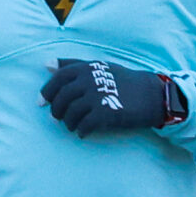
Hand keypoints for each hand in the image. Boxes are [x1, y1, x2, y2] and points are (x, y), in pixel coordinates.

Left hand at [42, 59, 171, 137]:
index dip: (46, 92)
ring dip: (68, 123)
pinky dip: (81, 131)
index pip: (57, 79)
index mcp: (86, 68)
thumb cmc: (124, 81)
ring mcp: (97, 97)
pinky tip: (84, 132)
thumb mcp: (99, 67)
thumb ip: (72, 64)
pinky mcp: (106, 113)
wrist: (154, 95)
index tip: (41, 102)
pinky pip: (84, 125)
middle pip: (60, 98)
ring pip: (70, 114)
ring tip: (73, 126)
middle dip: (56, 111)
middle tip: (59, 118)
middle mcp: (89, 80)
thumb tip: (45, 64)